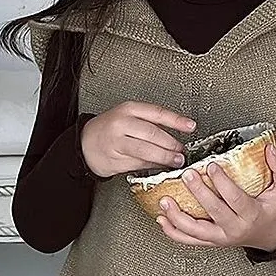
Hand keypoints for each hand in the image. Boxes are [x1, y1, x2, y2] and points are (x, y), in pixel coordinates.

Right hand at [80, 101, 196, 177]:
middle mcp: (122, 124)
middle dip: (171, 144)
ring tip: (175, 160)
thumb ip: (151, 125)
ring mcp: (117, 142)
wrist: (84, 143)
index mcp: (128, 109)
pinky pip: (138, 163)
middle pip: (153, 134)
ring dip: (164, 157)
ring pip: (146, 150)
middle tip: (182, 150)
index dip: (176, 120)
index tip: (191, 126)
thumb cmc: (109, 129)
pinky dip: (152, 165)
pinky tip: (160, 166)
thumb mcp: (129, 117)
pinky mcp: (115, 159)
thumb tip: (177, 136)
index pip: (157, 113)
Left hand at [156, 144, 275, 251]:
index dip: (222, 183)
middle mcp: (234, 228)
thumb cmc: (275, 211)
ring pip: (195, 231)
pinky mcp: (212, 242)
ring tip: (165, 200)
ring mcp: (221, 238)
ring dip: (177, 217)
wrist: (272, 236)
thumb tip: (269, 148)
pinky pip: (189, 240)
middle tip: (186, 175)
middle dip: (198, 192)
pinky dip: (173, 231)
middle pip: (213, 211)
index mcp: (251, 214)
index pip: (234, 198)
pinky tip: (162, 219)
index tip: (212, 166)